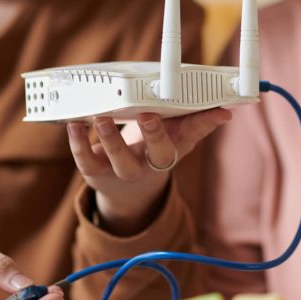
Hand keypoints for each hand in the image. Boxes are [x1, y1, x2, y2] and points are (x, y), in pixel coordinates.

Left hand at [67, 109, 230, 235]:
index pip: (193, 136)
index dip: (205, 125)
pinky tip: (74, 125)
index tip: (220, 112)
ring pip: (120, 160)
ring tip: (102, 118)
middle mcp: (151, 163)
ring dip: (112, 140)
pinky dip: (78, 144)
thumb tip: (226, 111)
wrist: (129, 189)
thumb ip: (195, 122)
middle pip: (158, 155)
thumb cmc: (154, 149)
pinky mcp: (97, 172)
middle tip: (148, 115)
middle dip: (155, 136)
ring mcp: (123, 170)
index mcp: (173, 150)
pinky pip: (86, 162)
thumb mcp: (175, 137)